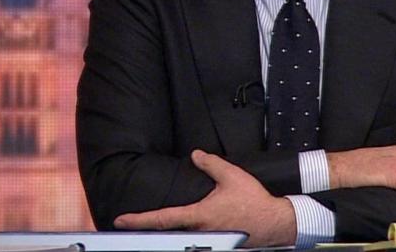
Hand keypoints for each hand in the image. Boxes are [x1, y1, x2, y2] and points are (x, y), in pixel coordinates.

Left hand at [114, 150, 296, 247]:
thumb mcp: (231, 176)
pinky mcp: (217, 241)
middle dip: (150, 228)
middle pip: (168, 232)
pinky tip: (184, 227)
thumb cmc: (254, 202)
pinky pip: (196, 237)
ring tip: (155, 223)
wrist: (274, 222)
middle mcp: (200, 231)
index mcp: (199, 215)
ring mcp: (208, 239)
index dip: (139, 219)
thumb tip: (195, 155)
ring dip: (169, 230)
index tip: (121, 220)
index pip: (162, 218)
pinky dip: (185, 232)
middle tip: (132, 224)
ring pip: (182, 235)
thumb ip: (211, 163)